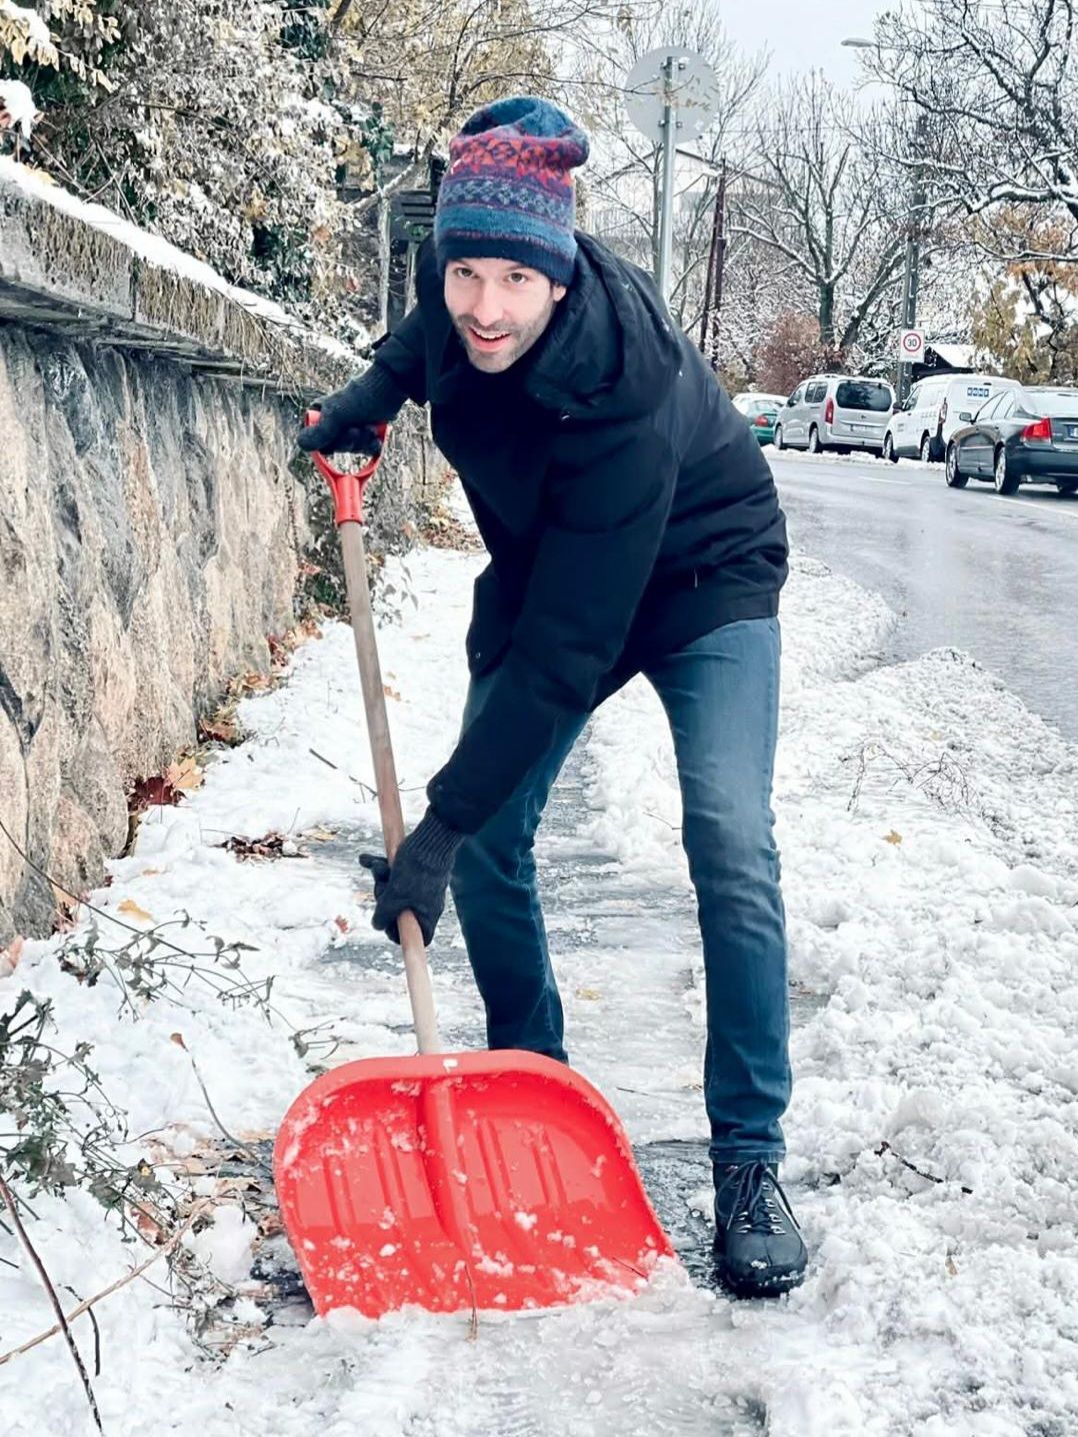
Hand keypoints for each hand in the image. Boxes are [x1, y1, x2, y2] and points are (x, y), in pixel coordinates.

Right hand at [298, 406, 381, 457]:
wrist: (387, 390)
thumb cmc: (358, 398)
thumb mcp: (335, 416)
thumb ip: (319, 433)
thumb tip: (300, 444)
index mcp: (320, 416)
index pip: (317, 442)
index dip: (330, 444)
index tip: (338, 434)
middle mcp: (333, 423)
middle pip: (336, 447)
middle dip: (349, 441)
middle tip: (356, 429)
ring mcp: (350, 428)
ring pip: (352, 449)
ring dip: (362, 441)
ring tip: (369, 427)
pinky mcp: (365, 432)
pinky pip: (365, 449)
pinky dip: (371, 444)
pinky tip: (375, 434)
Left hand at [360, 810, 461, 945]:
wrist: (431, 837)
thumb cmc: (417, 870)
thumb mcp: (395, 896)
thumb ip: (384, 914)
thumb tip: (376, 925)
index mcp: (427, 915)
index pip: (417, 936)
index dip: (398, 933)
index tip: (386, 923)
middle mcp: (424, 903)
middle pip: (398, 911)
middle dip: (383, 897)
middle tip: (381, 886)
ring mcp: (419, 886)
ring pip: (393, 890)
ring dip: (380, 878)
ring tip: (377, 865)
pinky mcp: (413, 870)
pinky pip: (394, 874)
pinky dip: (380, 867)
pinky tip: (366, 859)